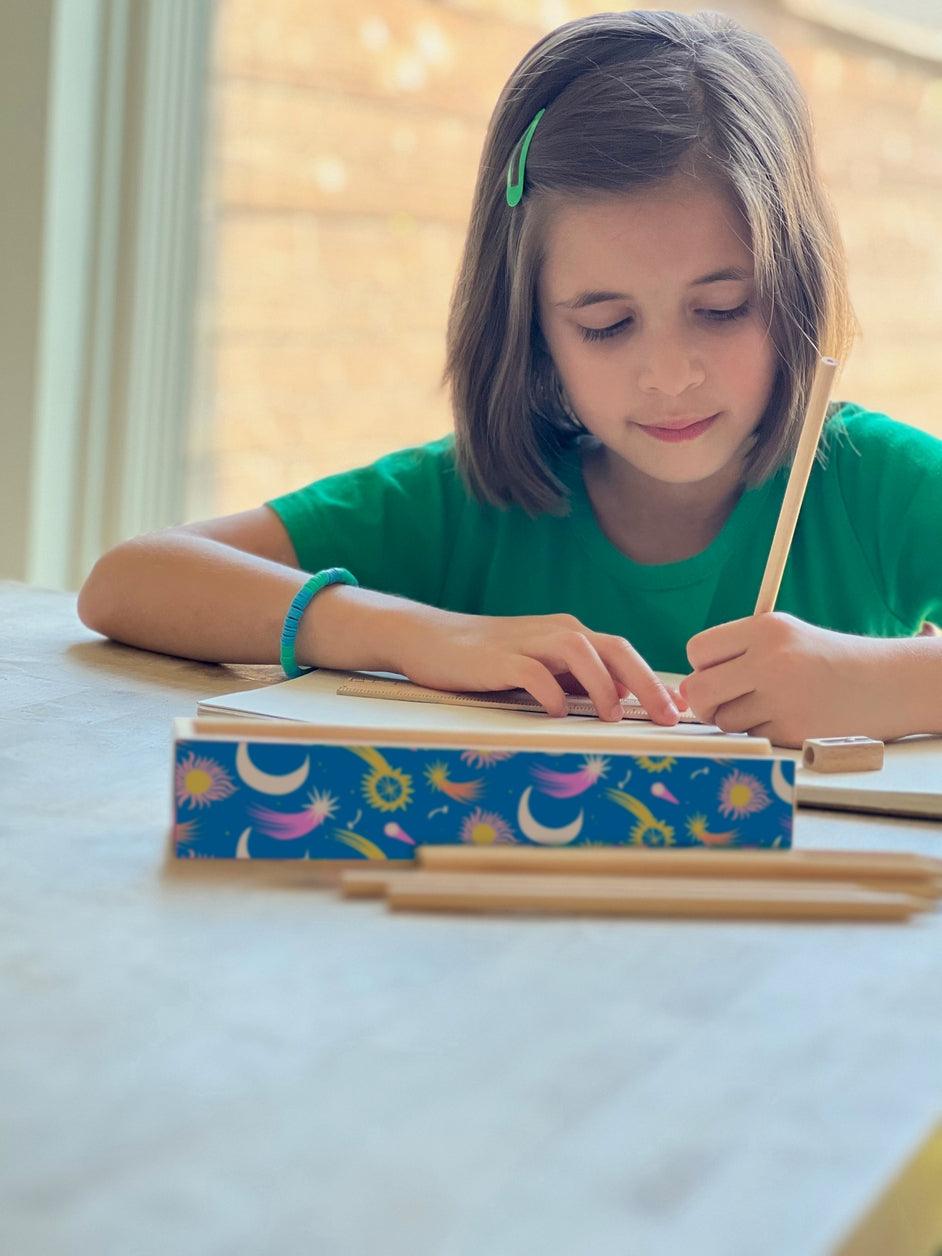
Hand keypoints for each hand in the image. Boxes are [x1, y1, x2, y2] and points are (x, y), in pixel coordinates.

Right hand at [393, 607, 681, 724]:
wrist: (429, 639)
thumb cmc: (488, 661)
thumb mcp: (540, 669)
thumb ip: (574, 680)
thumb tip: (619, 703)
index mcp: (570, 635)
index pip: (624, 653)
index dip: (654, 680)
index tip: (679, 711)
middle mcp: (556, 632)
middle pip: (614, 648)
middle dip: (646, 682)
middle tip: (667, 717)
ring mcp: (527, 641)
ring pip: (580, 650)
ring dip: (602, 683)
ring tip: (613, 715)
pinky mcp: (498, 657)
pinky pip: (532, 670)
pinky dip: (550, 690)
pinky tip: (556, 711)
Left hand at [682, 612, 907, 746]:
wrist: (885, 683)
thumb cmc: (823, 659)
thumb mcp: (783, 635)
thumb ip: (734, 654)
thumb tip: (682, 690)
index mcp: (765, 629)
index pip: (697, 650)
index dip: (701, 666)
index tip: (718, 672)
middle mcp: (771, 661)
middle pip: (698, 690)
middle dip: (704, 701)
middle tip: (723, 701)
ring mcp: (782, 698)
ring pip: (723, 719)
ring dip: (737, 718)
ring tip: (770, 704)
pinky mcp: (793, 731)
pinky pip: (751, 736)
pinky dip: (763, 731)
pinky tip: (789, 717)